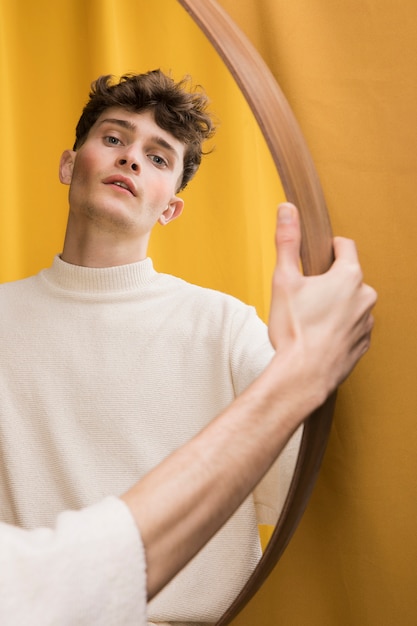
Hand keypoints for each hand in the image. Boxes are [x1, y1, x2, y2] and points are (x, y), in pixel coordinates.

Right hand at [268, 203, 376, 396]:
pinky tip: (319, 337)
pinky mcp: (363, 344)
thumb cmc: (295, 329)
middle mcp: (365, 297)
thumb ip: (287, 241)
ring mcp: (367, 323)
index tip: (318, 255)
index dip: (330, 247)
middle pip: (349, 277)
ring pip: (352, 303)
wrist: (303, 375)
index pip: (346, 247)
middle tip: (305, 295)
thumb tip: (286, 209)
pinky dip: (339, 328)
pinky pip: (353, 327)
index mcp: (348, 276)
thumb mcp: (284, 280)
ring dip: (336, 305)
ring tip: (311, 320)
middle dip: (330, 281)